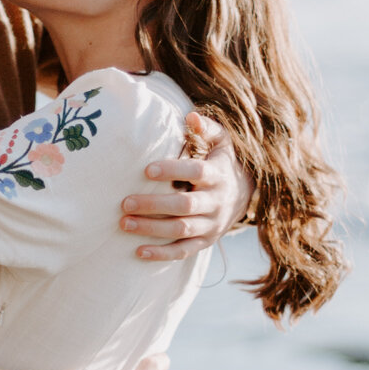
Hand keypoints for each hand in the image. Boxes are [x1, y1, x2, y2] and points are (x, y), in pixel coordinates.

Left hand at [120, 113, 253, 261]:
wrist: (245, 195)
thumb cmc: (221, 161)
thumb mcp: (221, 141)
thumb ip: (205, 128)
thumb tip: (190, 115)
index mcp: (218, 174)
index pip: (196, 172)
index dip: (173, 171)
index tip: (147, 169)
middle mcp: (216, 201)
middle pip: (185, 206)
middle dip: (154, 205)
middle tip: (125, 202)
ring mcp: (211, 224)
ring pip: (181, 230)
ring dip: (152, 229)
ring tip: (124, 224)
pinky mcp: (206, 241)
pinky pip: (183, 251)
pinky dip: (162, 254)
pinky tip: (138, 251)